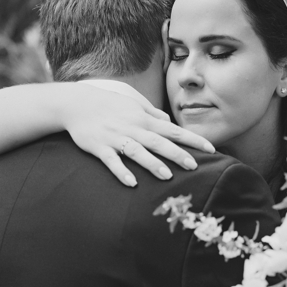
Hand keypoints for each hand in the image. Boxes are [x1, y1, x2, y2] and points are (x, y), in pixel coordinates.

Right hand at [64, 85, 214, 187]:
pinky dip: (121, 171)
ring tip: (167, 176)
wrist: (75, 103)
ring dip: (152, 163)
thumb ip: (152, 113)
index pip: (174, 131)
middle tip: (194, 166)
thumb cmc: (108, 104)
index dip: (193, 140)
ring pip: (137, 151)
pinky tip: (132, 183)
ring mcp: (115, 137)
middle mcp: (133, 128)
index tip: (211, 149)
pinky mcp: (99, 146)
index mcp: (144, 119)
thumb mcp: (133, 103)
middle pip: (159, 142)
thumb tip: (169, 123)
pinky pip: (111, 161)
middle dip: (177, 154)